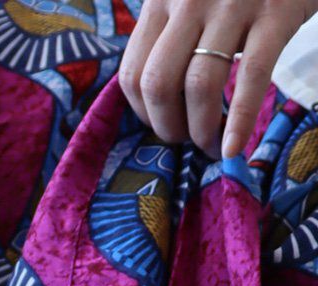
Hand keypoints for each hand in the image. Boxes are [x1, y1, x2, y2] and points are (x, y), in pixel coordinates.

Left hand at [118, 0, 316, 157]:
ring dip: (201, 129)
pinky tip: (234, 148)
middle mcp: (188, 1)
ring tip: (211, 145)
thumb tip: (154, 99)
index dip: (143, 112)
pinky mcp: (276, 12)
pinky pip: (251, 76)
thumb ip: (167, 33)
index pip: (132, 74)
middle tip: (186, 139)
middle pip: (158, 85)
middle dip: (168, 126)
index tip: (162, 123)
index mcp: (160, 0)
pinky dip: (239, 121)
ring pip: (199, 86)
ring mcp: (232, 4)